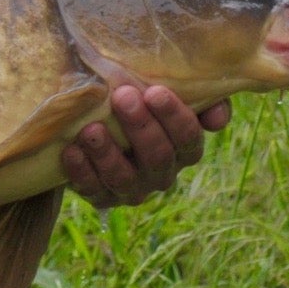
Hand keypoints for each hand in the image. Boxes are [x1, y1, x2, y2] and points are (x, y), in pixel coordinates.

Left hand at [62, 86, 228, 208]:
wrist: (92, 121)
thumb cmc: (138, 101)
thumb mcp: (165, 93)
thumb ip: (199, 97)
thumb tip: (217, 116)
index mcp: (182, 149)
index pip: (189, 139)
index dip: (174, 117)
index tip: (155, 91)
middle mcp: (161, 173)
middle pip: (158, 157)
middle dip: (141, 127)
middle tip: (123, 96)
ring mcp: (131, 188)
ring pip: (125, 179)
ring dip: (108, 155)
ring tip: (92, 129)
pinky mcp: (101, 196)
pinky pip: (93, 190)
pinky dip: (82, 171)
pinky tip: (71, 150)